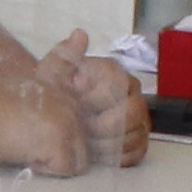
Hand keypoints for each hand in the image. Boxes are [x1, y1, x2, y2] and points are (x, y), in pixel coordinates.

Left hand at [46, 33, 147, 175]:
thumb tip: (79, 35)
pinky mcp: (137, 141)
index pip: (119, 85)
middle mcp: (132, 94)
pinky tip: (96, 154)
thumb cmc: (57, 90)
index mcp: (115, 74)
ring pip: (135, 134)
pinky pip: (136, 153)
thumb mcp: (53, 71)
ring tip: (86, 142)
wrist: (56, 111)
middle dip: (104, 125)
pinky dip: (116, 157)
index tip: (76, 102)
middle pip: (133, 112)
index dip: (96, 98)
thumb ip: (64, 54)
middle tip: (82, 129)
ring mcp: (138, 119)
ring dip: (108, 142)